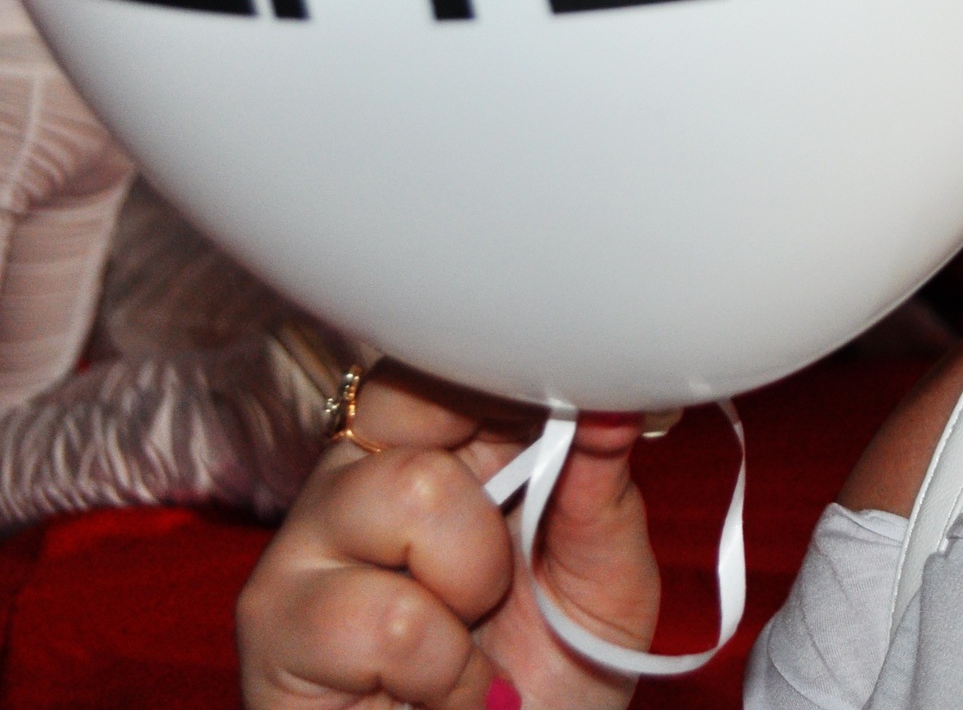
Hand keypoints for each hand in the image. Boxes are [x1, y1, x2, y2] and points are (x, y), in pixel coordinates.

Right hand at [238, 363, 660, 709]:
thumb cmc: (547, 687)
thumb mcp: (605, 579)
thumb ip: (605, 486)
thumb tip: (616, 393)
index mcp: (440, 455)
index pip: (441, 358)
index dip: (501, 369)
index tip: (559, 408)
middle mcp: (359, 485)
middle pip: (413, 398)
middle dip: (497, 481)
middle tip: (507, 571)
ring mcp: (306, 553)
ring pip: (406, 493)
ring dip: (472, 584)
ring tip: (469, 639)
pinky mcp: (274, 630)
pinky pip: (381, 614)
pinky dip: (442, 669)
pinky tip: (436, 694)